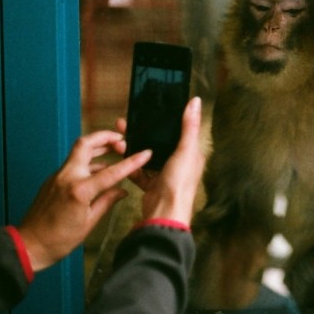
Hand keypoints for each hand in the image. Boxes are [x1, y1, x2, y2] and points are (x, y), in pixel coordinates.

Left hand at [17, 130, 152, 271]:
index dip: (131, 162)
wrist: (30, 245)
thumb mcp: (89, 222)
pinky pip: (73, 164)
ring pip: (79, 151)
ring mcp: (58, 176)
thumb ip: (107, 201)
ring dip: (97, 147)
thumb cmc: (58, 239)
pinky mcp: (53, 179)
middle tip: (121, 140)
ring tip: (114, 151)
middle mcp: (67, 177)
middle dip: (105, 137)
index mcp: (79, 190)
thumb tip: (122, 191)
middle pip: (86, 143)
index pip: (111, 171)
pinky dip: (88, 161)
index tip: (144, 153)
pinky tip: (98, 170)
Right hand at [128, 97, 205, 223]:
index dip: (162, 120)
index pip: (177, 131)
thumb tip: (195, 101)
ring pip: (146, 156)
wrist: (164, 213)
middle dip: (141, 133)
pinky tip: (119, 156)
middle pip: (158, 143)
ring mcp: (164, 174)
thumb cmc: (179, 182)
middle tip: (123, 124)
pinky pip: (139, 172)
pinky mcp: (151, 184)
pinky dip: (130, 165)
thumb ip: (188, 126)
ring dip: (132, 147)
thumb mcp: (185, 150)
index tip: (146, 110)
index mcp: (189, 153)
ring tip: (117, 139)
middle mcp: (178, 163)